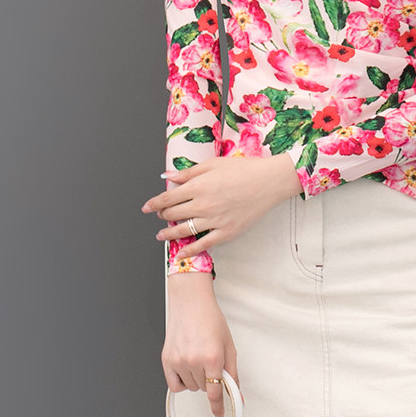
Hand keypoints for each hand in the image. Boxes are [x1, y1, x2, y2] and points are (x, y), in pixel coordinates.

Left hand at [141, 152, 301, 261]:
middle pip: (173, 214)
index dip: (154, 204)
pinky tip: (181, 253)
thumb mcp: (213, 164)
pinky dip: (189, 250)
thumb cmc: (243, 169)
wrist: (268, 182)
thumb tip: (167, 177)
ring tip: (161, 235)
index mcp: (198, 186)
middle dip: (162, 216)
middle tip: (160, 216)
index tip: (146, 207)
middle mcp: (202, 204)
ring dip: (168, 233)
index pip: (167, 198)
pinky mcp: (226, 232)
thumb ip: (188, 172)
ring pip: (183, 230)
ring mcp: (214, 220)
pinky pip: (203, 244)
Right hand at [163, 277, 239, 416]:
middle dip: (210, 380)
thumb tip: (236, 394)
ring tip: (198, 358)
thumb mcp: (229, 346)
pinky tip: (186, 369)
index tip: (219, 415)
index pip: (215, 393)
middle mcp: (193, 360)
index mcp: (212, 357)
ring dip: (196, 380)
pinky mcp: (166, 359)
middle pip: (203, 389)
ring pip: (190, 388)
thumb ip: (232, 373)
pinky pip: (174, 385)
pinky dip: (181, 382)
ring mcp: (178, 361)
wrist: (190, 303)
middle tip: (210, 362)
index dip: (218, 407)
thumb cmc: (210, 320)